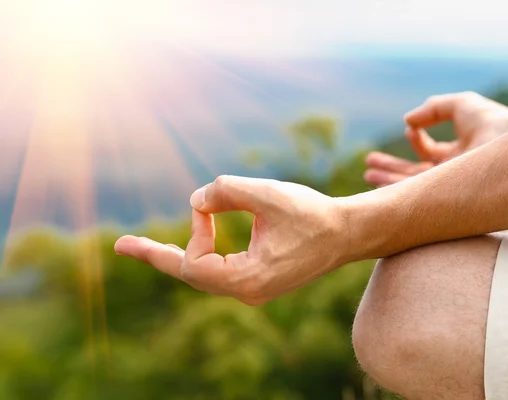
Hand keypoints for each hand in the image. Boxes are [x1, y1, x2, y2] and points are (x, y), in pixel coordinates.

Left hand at [114, 176, 346, 304]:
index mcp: (248, 279)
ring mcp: (253, 289)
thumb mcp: (266, 194)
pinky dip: (201, 254)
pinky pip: (219, 272)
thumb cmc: (311, 213)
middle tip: (121, 246)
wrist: (346, 233)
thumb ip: (226, 191)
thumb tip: (195, 200)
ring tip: (139, 248)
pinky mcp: (259, 281)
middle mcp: (247, 292)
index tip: (208, 206)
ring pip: (204, 274)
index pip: (194, 264)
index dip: (193, 232)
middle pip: (190, 275)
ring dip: (178, 255)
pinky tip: (186, 246)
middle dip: (157, 256)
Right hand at [365, 92, 507, 186]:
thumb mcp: (459, 105)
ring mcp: (448, 187)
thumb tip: (407, 121)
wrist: (507, 139)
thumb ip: (432, 109)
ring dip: (389, 180)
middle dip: (391, 169)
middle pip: (415, 174)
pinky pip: (417, 195)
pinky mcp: (444, 196)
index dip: (416, 140)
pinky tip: (382, 186)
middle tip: (369, 166)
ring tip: (368, 175)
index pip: (428, 153)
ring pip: (413, 186)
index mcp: (457, 155)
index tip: (410, 129)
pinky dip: (399, 190)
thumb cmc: (491, 120)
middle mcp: (452, 174)